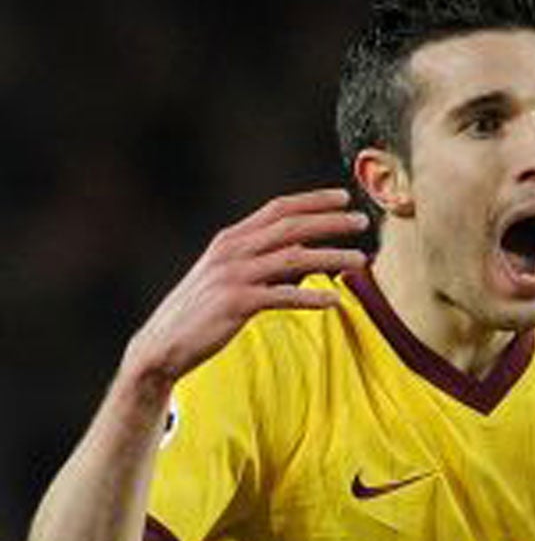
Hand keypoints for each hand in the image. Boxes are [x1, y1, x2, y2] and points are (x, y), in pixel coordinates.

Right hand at [121, 190, 367, 388]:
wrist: (164, 343)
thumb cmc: (204, 311)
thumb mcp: (231, 277)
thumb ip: (264, 262)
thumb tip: (307, 257)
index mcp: (231, 239)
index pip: (277, 209)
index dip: (312, 201)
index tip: (343, 197)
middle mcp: (232, 250)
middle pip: (290, 227)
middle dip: (329, 221)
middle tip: (362, 221)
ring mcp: (233, 275)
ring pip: (292, 259)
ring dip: (330, 256)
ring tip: (362, 259)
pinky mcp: (236, 303)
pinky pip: (281, 296)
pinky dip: (310, 297)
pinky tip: (334, 300)